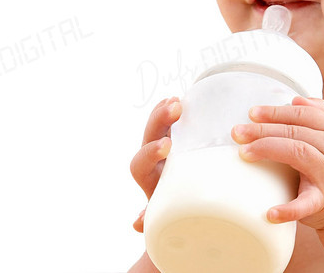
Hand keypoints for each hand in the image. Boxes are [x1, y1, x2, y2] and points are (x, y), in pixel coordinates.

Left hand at [129, 97, 182, 231]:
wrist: (187, 224)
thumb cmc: (180, 225)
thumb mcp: (169, 224)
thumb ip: (154, 221)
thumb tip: (136, 224)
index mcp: (150, 183)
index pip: (139, 164)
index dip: (149, 152)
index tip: (166, 145)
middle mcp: (157, 166)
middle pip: (148, 137)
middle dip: (158, 121)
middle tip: (175, 108)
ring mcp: (170, 155)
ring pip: (159, 128)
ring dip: (165, 112)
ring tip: (178, 99)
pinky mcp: (185, 148)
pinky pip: (176, 126)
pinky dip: (179, 113)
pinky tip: (187, 99)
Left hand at [231, 96, 323, 229]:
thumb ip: (322, 115)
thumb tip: (296, 100)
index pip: (303, 115)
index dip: (276, 112)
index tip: (252, 114)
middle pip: (295, 131)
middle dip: (263, 129)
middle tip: (238, 132)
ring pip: (297, 152)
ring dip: (267, 150)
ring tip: (244, 152)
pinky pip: (305, 203)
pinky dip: (287, 209)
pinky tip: (270, 213)